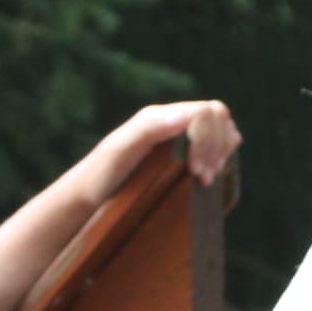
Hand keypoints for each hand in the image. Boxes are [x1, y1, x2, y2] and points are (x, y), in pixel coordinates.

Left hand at [71, 100, 238, 210]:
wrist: (89, 197)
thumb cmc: (101, 173)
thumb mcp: (119, 150)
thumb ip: (149, 128)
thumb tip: (185, 116)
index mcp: (161, 116)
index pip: (207, 112)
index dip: (209, 139)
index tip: (197, 171)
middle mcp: (174, 123)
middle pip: (219, 117)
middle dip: (219, 146)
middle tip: (204, 178)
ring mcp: (181, 139)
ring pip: (223, 130)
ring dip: (223, 153)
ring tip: (206, 179)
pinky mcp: (186, 157)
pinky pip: (217, 148)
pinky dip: (222, 159)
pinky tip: (209, 177)